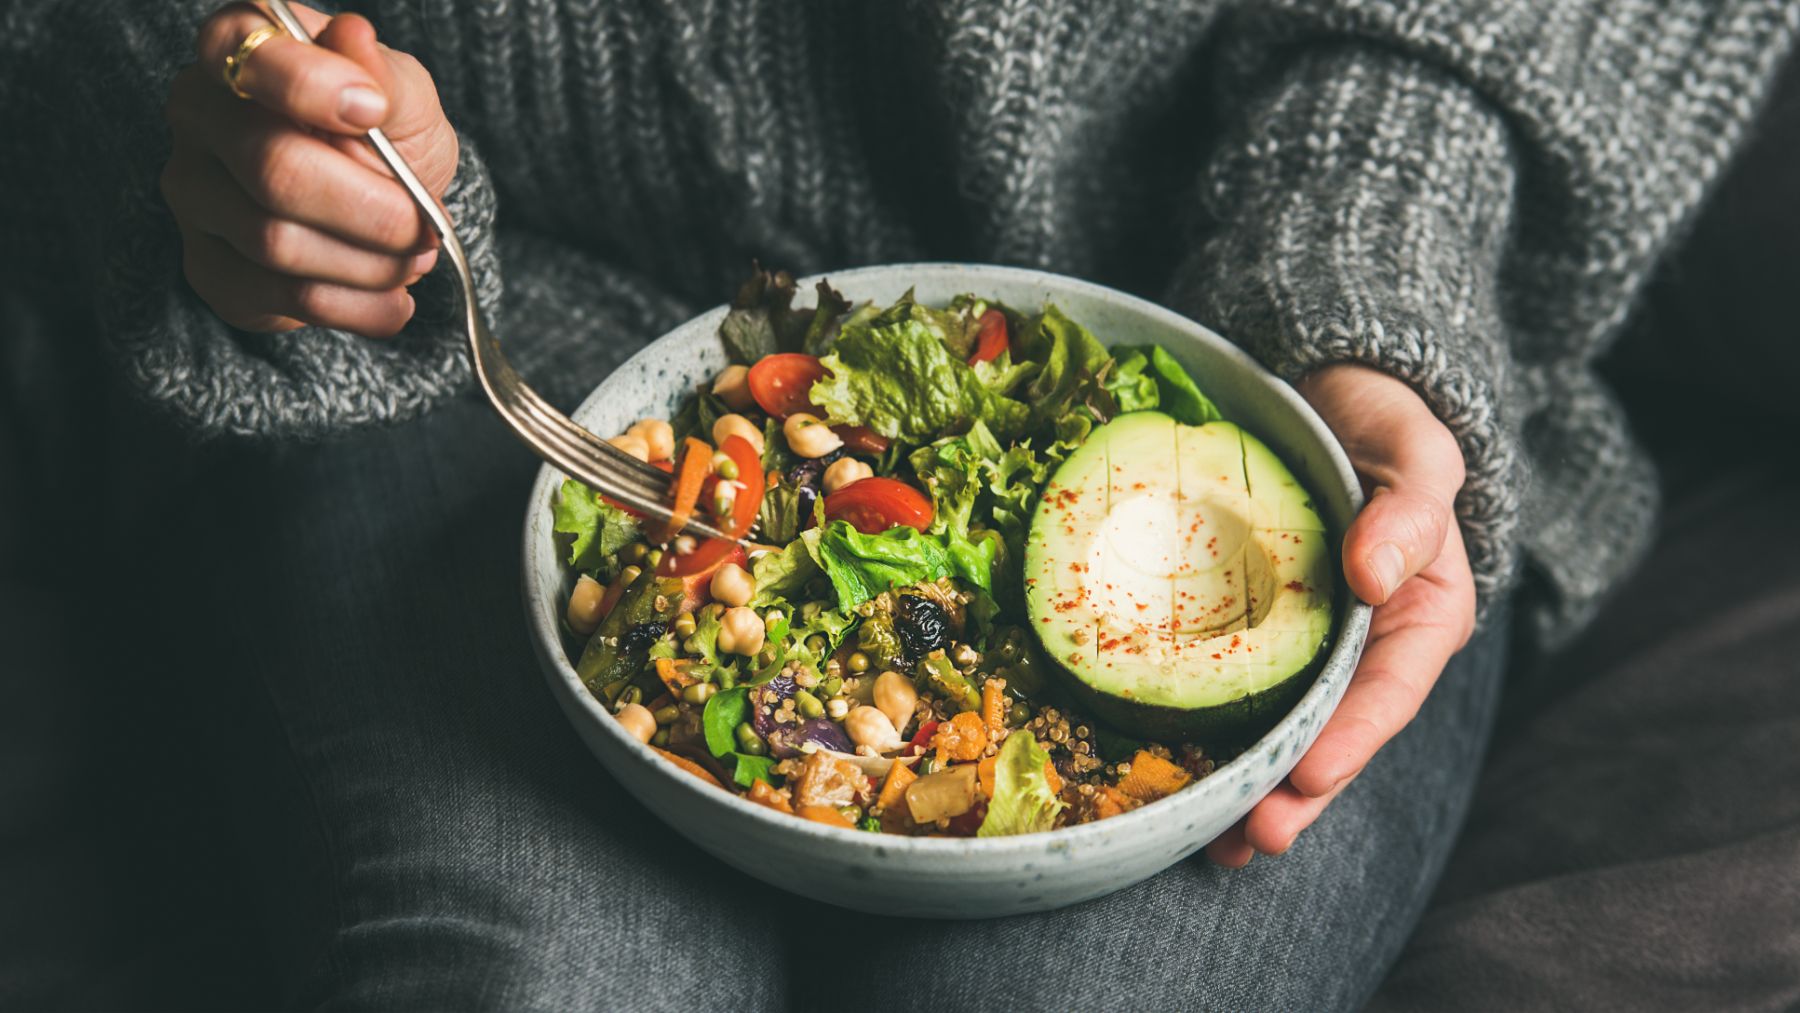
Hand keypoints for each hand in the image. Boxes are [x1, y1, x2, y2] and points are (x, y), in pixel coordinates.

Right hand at [161, 2, 457, 336]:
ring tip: (416, 258)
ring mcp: (193, 193)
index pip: (248, 56)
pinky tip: (393, 301)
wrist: (382, 208)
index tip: (375, 113)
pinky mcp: (209, 266)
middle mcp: (198, 115)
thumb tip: (354, 39)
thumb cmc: (385, 135)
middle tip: (425, 226)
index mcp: (239, 49)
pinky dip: (356, 307)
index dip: (311, 88)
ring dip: (370, 264)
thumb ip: (383, 76)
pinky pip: (280, 298)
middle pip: (273, 168)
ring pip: (276, 242)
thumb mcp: (403, 97)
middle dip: (371, 209)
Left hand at [1206, 365, 1476, 866]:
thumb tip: (1374, 573)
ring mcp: (1307, 647)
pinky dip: (1208, 739)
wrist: (1331, 398)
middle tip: (1251, 836)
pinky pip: (1232, 692)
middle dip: (1295, 792)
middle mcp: (1364, 647)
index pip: (1389, 691)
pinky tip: (1173, 779)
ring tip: (1214, 842)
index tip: (1309, 774)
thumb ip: (1410, 510)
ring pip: (1283, 731)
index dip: (1352, 740)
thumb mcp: (1415, 451)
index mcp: (1419, 616)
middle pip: (1334, 734)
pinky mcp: (1253, 635)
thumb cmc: (1383, 425)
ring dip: (1251, 789)